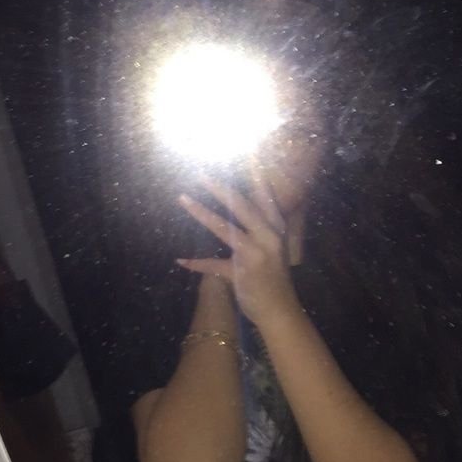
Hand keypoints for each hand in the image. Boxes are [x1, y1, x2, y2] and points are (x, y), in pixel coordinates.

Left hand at [176, 169, 299, 326]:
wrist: (282, 311)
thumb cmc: (276, 278)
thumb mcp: (275, 247)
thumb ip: (261, 225)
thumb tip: (245, 203)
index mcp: (276, 229)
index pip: (266, 195)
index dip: (256, 173)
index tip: (249, 150)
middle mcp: (268, 237)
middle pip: (241, 206)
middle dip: (220, 187)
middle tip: (202, 173)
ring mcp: (254, 254)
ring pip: (223, 228)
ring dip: (200, 212)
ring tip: (182, 198)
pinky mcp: (241, 273)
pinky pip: (213, 265)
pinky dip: (196, 263)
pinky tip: (180, 259)